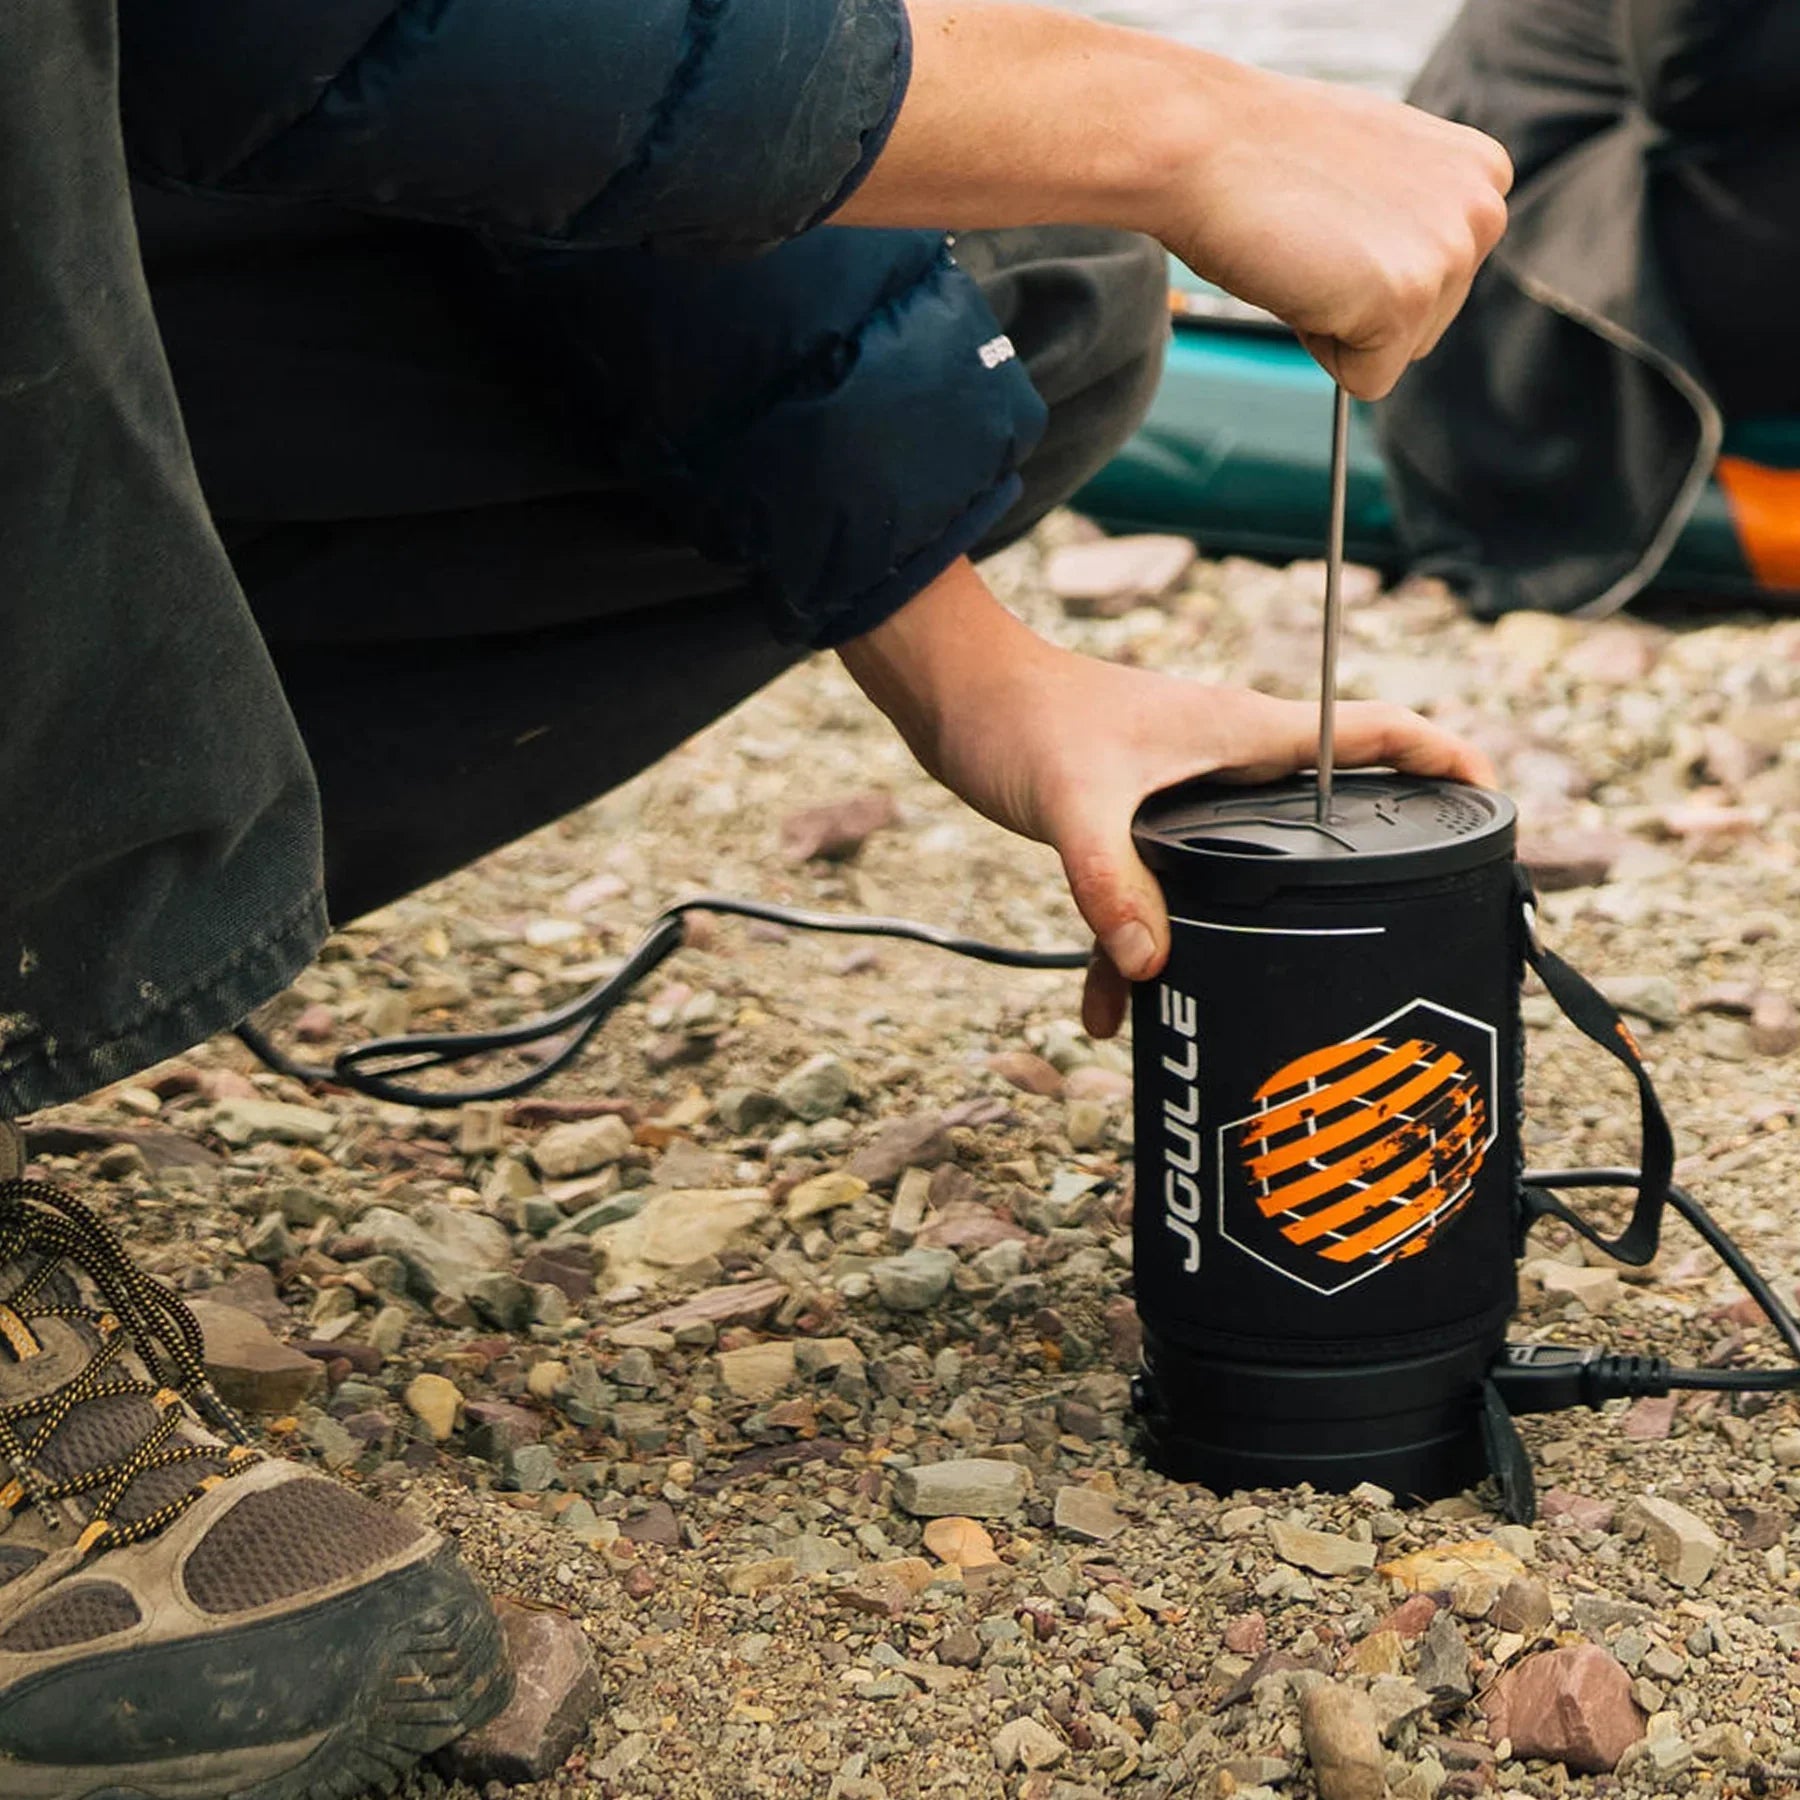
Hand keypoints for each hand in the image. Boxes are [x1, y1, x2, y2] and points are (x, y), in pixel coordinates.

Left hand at [839, 561, 1493, 1035]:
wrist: (955, 698)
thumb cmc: (1022, 718)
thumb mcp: (1072, 803)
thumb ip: (1109, 882)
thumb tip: (1147, 967)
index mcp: (1243, 736)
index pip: (1373, 734)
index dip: (1442, 762)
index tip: (1493, 804)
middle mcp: (1226, 764)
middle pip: (1323, 818)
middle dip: (1358, 877)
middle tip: (1393, 941)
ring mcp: (1185, 795)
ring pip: (1238, 874)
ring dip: (1230, 939)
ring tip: (1223, 1010)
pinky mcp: (1140, 823)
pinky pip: (1166, 893)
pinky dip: (1144, 946)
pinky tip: (1109, 1007)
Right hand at [1154, 62, 1511, 398]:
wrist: (1205, 144)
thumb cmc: (1264, 158)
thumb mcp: (1369, 176)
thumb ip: (1408, 219)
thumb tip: (1394, 272)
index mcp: (1481, 174)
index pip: (1440, 282)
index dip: (1369, 270)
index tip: (1330, 221)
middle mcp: (1483, 209)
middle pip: (1427, 326)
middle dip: (1361, 306)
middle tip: (1310, 240)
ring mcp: (1451, 254)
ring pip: (1398, 354)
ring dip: (1340, 324)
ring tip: (1305, 251)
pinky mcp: (1408, 298)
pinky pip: (1368, 379)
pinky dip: (1322, 349)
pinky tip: (1301, 277)